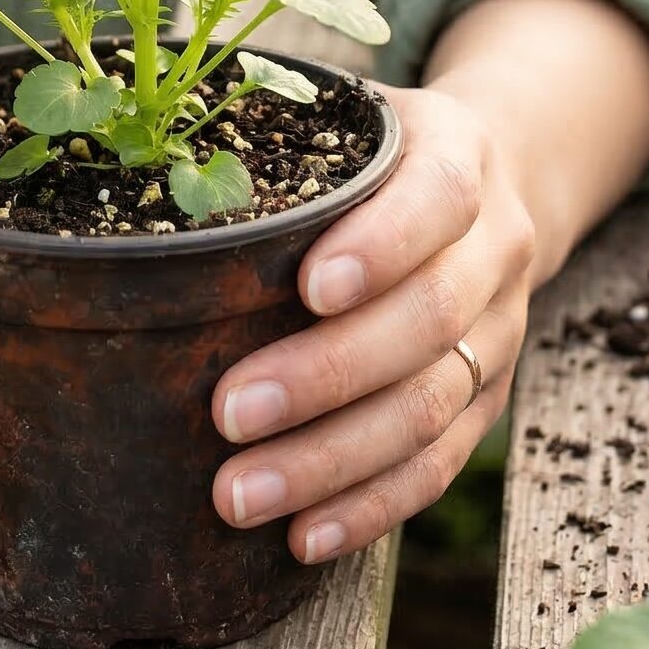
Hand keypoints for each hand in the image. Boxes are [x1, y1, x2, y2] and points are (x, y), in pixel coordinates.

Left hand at [208, 82, 540, 563]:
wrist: (499, 177)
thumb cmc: (378, 148)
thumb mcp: (351, 113)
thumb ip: (280, 133)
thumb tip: (149, 158)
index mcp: (460, 154)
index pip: (437, 198)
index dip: (381, 247)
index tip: (307, 287)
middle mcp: (493, 247)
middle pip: (428, 319)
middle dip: (325, 375)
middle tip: (228, 412)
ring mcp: (500, 330)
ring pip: (430, 407)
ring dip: (333, 461)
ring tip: (239, 494)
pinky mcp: (488, 398)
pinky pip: (437, 465)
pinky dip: (371, 506)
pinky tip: (304, 536)